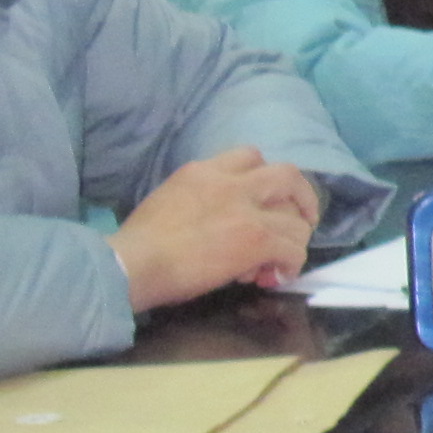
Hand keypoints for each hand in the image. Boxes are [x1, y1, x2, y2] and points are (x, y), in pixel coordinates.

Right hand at [114, 148, 324, 311]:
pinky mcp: (256, 239)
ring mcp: (246, 210)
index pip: (249, 156)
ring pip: (296, 220)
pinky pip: (292, 249)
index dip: (267, 178)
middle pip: (287, 174)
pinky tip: (277, 277)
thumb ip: (201, 203)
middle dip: (302, 197)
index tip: (269, 198)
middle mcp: (229, 183)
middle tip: (302, 221)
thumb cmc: (136, 245)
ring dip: (294, 241)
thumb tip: (225, 229)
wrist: (130, 264)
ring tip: (278, 262)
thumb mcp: (168, 202)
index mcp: (203, 172)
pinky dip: (291, 264)